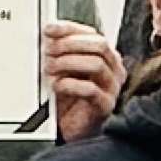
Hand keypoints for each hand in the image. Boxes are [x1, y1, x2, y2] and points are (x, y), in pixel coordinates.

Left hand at [45, 19, 126, 140]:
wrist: (70, 131)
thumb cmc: (69, 100)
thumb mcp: (63, 71)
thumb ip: (59, 54)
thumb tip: (47, 37)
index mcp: (105, 58)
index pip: (92, 34)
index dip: (70, 29)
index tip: (50, 29)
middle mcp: (113, 70)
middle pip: (99, 45)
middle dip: (70, 44)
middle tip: (49, 50)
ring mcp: (111, 88)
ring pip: (97, 64)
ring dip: (69, 62)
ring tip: (49, 68)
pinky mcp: (105, 106)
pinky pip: (91, 90)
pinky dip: (71, 84)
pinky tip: (57, 85)